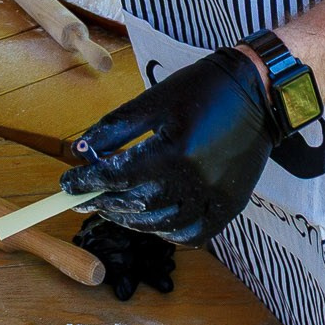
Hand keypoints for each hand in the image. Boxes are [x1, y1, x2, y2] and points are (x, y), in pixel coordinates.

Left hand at [59, 45, 280, 246]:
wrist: (258, 93)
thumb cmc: (202, 89)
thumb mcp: (153, 101)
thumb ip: (115, 129)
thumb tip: (81, 151)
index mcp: (175, 151)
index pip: (117, 177)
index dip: (87, 183)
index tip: (67, 185)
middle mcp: (195, 181)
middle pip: (136, 204)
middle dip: (104, 202)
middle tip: (85, 198)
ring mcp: (215, 198)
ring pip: (160, 225)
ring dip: (130, 220)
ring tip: (112, 208)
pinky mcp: (229, 207)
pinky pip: (191, 235)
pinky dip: (166, 232)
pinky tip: (150, 221)